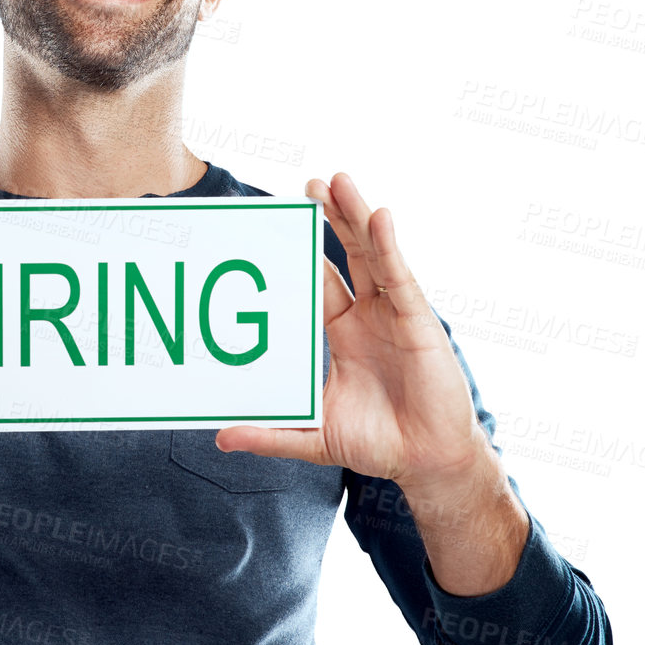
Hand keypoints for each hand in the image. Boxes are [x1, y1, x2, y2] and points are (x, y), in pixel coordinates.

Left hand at [215, 172, 488, 492]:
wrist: (424, 463)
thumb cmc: (375, 444)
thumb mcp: (313, 435)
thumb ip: (270, 434)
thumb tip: (219, 439)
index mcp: (342, 331)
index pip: (318, 279)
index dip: (302, 250)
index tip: (278, 220)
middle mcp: (368, 315)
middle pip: (347, 254)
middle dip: (329, 218)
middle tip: (308, 184)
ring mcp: (394, 315)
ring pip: (373, 254)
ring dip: (356, 216)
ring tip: (338, 181)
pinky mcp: (419, 322)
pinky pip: (400, 278)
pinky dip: (389, 246)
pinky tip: (379, 216)